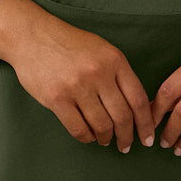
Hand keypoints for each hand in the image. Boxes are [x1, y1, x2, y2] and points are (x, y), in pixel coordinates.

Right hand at [6, 18, 155, 152]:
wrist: (32, 35)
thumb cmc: (69, 45)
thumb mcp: (102, 50)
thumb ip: (119, 74)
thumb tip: (137, 107)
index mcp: (114, 60)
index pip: (139, 99)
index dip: (146, 123)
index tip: (148, 137)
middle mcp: (98, 73)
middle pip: (123, 116)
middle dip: (127, 136)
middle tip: (126, 145)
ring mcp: (77, 86)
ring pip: (102, 125)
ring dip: (106, 138)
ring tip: (106, 140)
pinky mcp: (56, 98)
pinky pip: (78, 129)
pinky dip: (87, 137)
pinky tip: (89, 136)